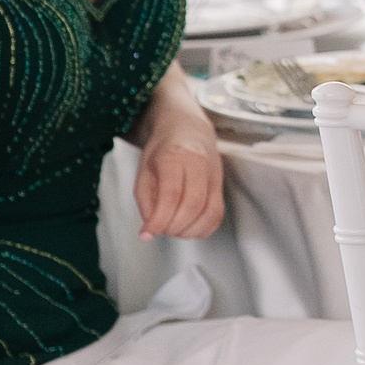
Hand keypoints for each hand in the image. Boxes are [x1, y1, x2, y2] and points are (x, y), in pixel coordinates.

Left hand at [132, 74, 224, 238]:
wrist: (188, 130)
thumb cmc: (162, 151)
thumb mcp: (144, 172)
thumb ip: (146, 201)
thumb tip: (152, 230)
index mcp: (174, 156)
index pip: (171, 194)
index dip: (159, 219)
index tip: (147, 233)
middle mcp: (199, 164)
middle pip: (192, 205)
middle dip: (173, 227)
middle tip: (160, 230)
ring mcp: (213, 175)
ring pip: (209, 212)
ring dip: (189, 231)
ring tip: (173, 230)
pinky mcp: (221, 186)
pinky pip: (218, 214)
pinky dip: (203, 229)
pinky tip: (189, 228)